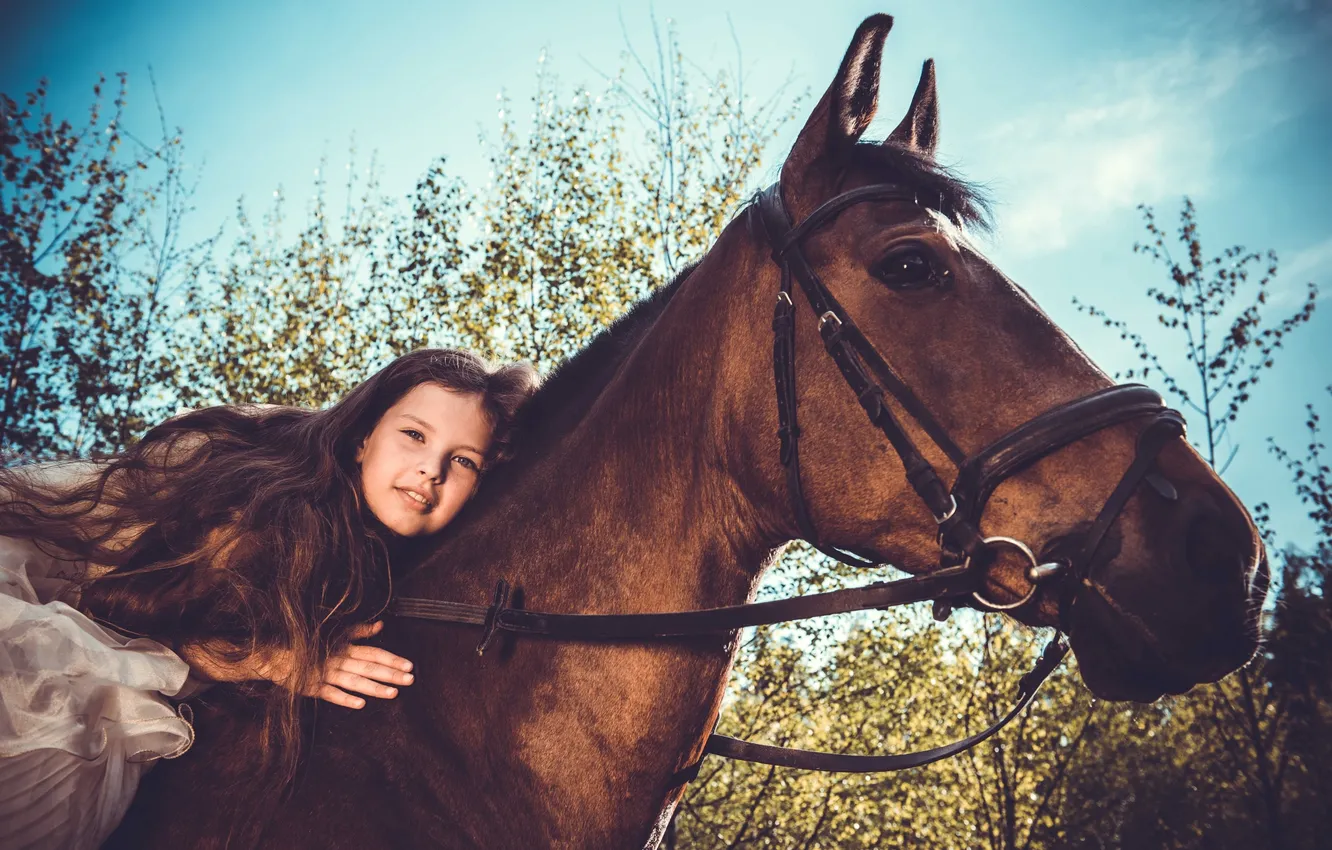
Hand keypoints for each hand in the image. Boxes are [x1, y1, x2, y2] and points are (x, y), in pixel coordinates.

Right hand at [249, 621, 414, 708]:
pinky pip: (331, 694)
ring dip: (374, 688)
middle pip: (368, 667)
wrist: (276, 655)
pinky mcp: (312, 688)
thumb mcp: (334, 633)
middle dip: (391, 674)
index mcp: (344, 647)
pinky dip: (345, 698)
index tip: (410, 665)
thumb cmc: (309, 643)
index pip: (373, 653)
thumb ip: (358, 631)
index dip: (392, 659)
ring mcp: (325, 674)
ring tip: (394, 694)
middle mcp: (337, 659)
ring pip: (354, 681)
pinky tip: (361, 704)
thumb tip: (381, 625)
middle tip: (411, 680)